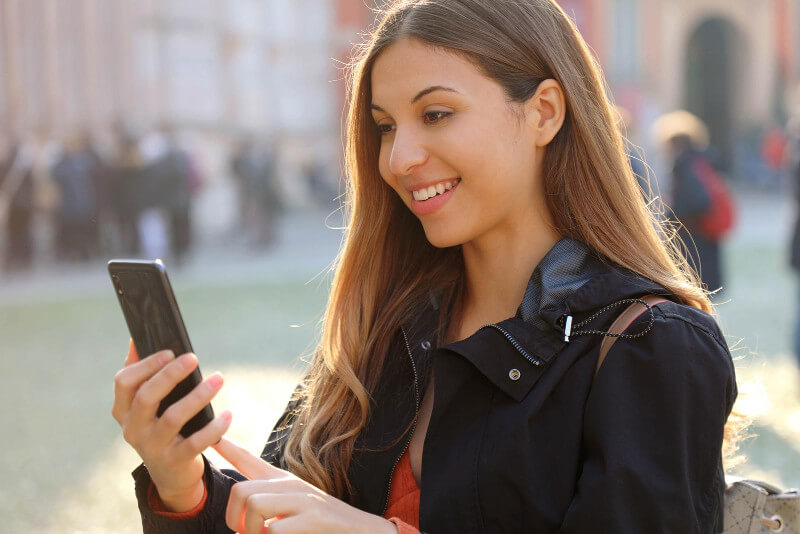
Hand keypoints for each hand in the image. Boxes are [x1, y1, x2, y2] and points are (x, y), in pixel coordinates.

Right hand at [112, 340, 232, 510]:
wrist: (171, 474)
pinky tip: (228, 414)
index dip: (145, 364)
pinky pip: (196, 441)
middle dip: (170, 374)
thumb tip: (136, 339)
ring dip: (199, 395)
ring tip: (219, 379)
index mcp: (124, 410)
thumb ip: (142, 374)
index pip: (124, 382)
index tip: (170, 351)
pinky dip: (214, 426)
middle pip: (146, 396)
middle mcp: (133, 428)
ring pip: (174, 417)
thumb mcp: (146, 406)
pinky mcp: (174, 461)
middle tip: (193, 358)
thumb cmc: (161, 427)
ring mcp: (152, 447)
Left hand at [213, 438, 397, 533]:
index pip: (250, 461)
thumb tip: (240, 520)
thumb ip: (270, 509)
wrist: (363, 533)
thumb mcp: (294, 510)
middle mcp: (292, 485)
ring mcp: (304, 499)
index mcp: (284, 483)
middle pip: (241, 491)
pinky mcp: (314, 517)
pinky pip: (275, 530)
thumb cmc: (323, 528)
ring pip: (254, 507)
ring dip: (253, 532)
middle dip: (235, 519)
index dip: (229, 448)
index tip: (212, 437)